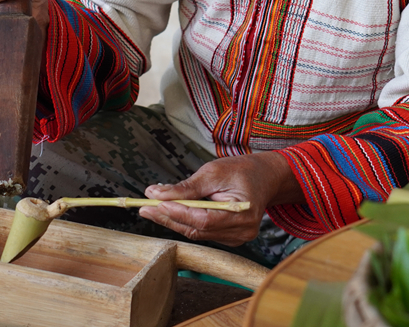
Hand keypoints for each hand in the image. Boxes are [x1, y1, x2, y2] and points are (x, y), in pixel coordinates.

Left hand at [139, 152, 303, 246]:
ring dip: (172, 220)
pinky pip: (201, 232)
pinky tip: (168, 212)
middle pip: (198, 229)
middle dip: (168, 218)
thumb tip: (156, 194)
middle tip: (144, 208)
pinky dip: (184, 222)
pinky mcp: (228, 237)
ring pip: (196, 232)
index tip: (156, 204)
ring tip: (151, 208)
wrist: (264, 177)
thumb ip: (186, 187)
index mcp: (244, 213)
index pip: (205, 219)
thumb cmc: (242, 170)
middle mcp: (242, 231)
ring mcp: (236, 238)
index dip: (179, 213)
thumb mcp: (214, 171)